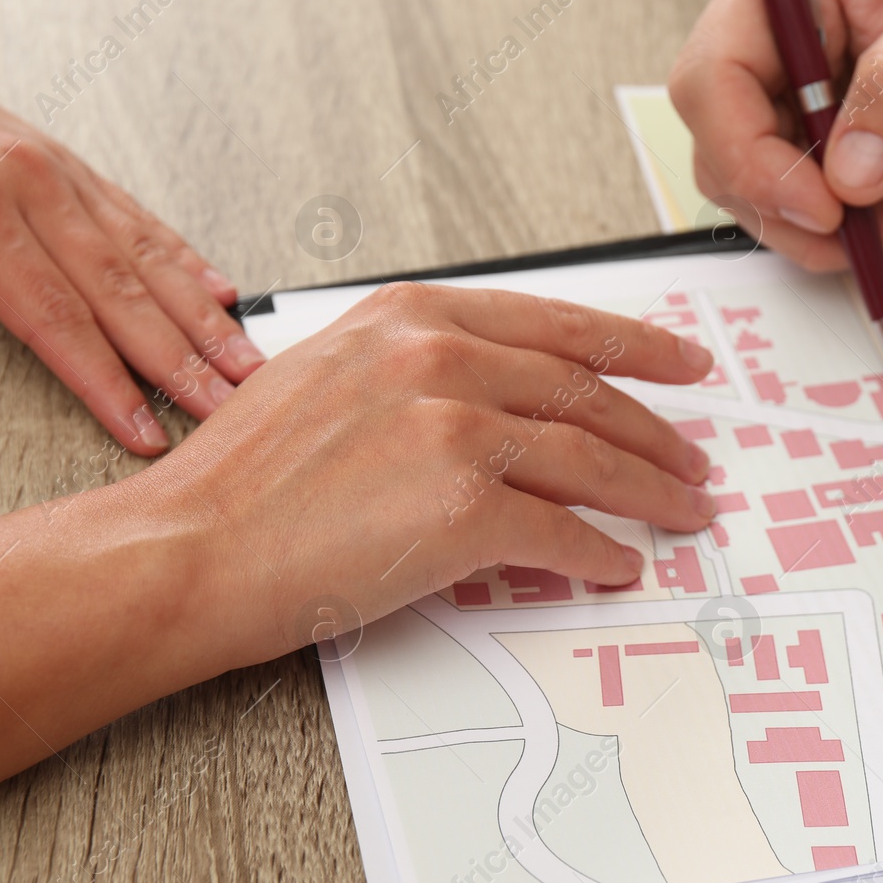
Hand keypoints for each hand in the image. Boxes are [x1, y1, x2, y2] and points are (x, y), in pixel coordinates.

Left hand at [0, 0, 263, 454]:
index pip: (52, 317)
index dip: (105, 382)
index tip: (145, 431)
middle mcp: (28, 185)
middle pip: (121, 289)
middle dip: (181, 358)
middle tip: (229, 408)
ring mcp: (58, 172)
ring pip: (146, 255)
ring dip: (201, 316)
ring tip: (246, 363)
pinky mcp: (70, 165)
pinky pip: (140, 219)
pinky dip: (187, 260)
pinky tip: (222, 295)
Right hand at [0, 283, 717, 805]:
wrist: (189, 548)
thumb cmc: (244, 480)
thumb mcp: (328, 377)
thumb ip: (416, 370)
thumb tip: (493, 401)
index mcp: (410, 316)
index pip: (553, 324)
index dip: (632, 344)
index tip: (682, 360)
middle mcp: (440, 357)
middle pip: (585, 393)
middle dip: (654, 430)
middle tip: (694, 457)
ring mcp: (455, 429)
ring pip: (590, 459)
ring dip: (649, 491)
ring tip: (683, 512)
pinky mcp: (462, 509)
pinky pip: (562, 532)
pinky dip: (600, 553)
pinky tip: (618, 566)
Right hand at [668, 0, 882, 269]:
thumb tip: (851, 171)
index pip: (713, 80)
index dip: (748, 154)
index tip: (823, 205)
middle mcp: (772, 54)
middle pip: (726, 157)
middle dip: (805, 211)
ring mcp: (790, 113)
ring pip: (771, 205)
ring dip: (856, 230)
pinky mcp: (821, 162)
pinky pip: (822, 225)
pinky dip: (881, 232)